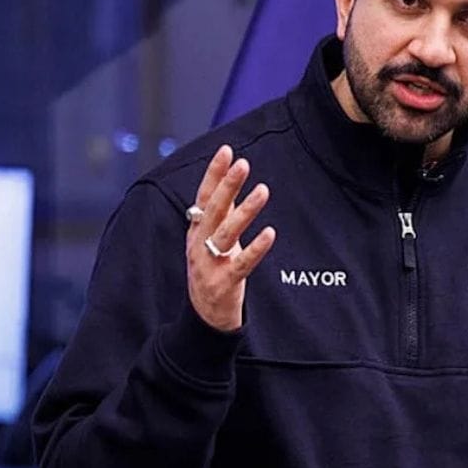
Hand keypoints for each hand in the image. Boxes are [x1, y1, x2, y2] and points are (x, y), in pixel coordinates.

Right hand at [185, 145, 275, 331]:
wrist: (204, 317)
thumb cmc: (211, 271)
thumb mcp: (210, 239)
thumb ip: (220, 213)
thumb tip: (231, 182)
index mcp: (196, 231)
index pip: (204, 197)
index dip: (214, 174)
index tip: (226, 151)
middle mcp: (199, 244)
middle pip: (214, 210)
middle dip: (228, 185)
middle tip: (243, 163)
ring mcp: (210, 264)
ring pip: (227, 233)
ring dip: (245, 211)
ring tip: (263, 190)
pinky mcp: (224, 283)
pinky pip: (242, 263)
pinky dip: (256, 248)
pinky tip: (270, 233)